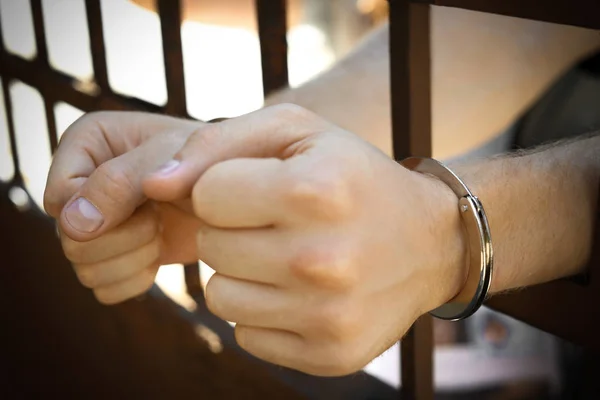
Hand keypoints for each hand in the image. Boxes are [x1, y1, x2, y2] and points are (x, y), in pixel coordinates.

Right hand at [44, 112, 203, 303]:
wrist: (238, 196)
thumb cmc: (212, 161)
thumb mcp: (171, 155)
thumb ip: (121, 181)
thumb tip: (74, 224)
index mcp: (86, 144)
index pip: (61, 197)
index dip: (101, 212)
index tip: (148, 201)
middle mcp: (82, 183)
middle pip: (68, 239)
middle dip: (121, 237)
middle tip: (157, 217)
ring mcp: (95, 223)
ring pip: (84, 268)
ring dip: (131, 259)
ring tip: (160, 231)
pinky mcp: (115, 255)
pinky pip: (104, 289)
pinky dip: (134, 280)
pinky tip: (158, 256)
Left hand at [143, 104, 466, 375]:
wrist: (430, 242)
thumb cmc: (352, 177)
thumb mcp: (296, 131)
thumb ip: (216, 143)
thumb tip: (153, 185)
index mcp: (314, 192)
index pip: (206, 195)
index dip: (226, 188)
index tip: (259, 187)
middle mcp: (322, 260)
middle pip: (210, 248)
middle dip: (233, 230)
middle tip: (276, 223)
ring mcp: (327, 316)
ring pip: (218, 297)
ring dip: (242, 273)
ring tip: (286, 255)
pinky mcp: (329, 354)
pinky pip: (246, 334)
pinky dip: (263, 310)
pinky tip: (300, 291)